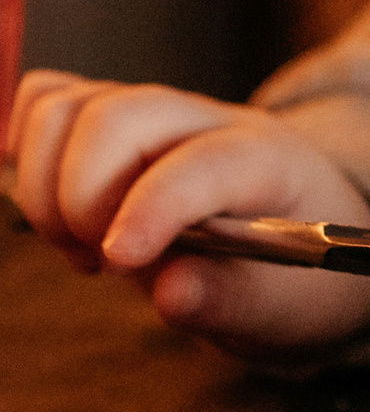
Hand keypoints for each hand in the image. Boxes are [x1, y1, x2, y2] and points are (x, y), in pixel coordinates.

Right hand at [6, 69, 369, 354]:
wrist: (298, 233)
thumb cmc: (288, 275)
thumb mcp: (281, 308)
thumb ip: (228, 300)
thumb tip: (172, 293)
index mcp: (270, 161)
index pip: (204, 161)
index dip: (152, 206)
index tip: (116, 261)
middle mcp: (209, 120)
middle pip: (117, 117)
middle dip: (80, 198)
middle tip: (97, 264)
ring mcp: (157, 112)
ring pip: (68, 106)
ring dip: (46, 183)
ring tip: (79, 243)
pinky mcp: (114, 118)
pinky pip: (48, 102)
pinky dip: (30, 153)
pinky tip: (60, 210)